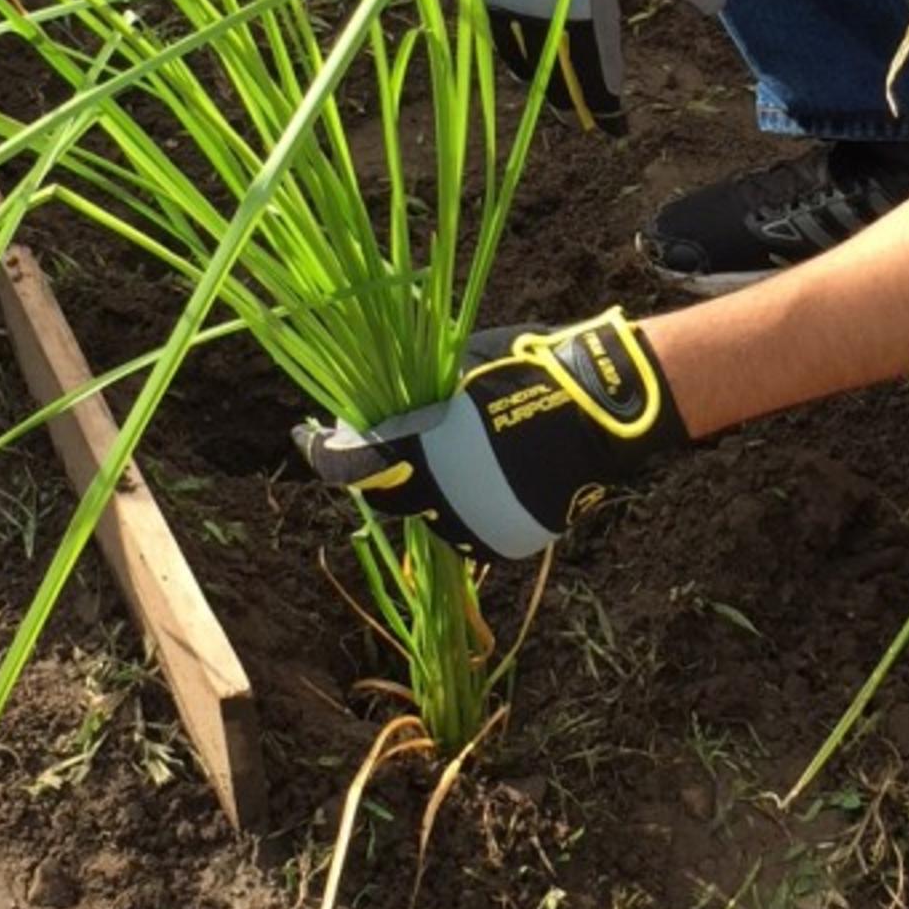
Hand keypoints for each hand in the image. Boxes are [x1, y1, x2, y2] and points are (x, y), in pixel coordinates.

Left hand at [298, 308, 689, 564]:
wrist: (599, 410)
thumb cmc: (525, 372)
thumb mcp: (458, 367)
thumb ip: (410, 394)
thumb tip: (372, 407)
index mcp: (416, 451)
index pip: (345, 465)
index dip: (320, 451)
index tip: (309, 437)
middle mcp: (435, 498)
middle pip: (385, 492)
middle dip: (382, 465)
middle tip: (391, 435)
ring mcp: (470, 525)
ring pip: (427, 511)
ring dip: (429, 484)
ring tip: (459, 448)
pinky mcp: (501, 541)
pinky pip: (467, 526)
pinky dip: (467, 502)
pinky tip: (489, 471)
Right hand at [465, 0, 724, 132]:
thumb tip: (719, 3)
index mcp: (583, 8)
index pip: (597, 73)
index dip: (607, 106)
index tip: (618, 129)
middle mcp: (538, 14)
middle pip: (555, 73)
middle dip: (573, 99)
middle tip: (585, 119)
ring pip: (520, 55)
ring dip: (541, 76)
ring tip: (555, 90)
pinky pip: (497, 28)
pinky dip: (514, 46)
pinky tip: (519, 45)